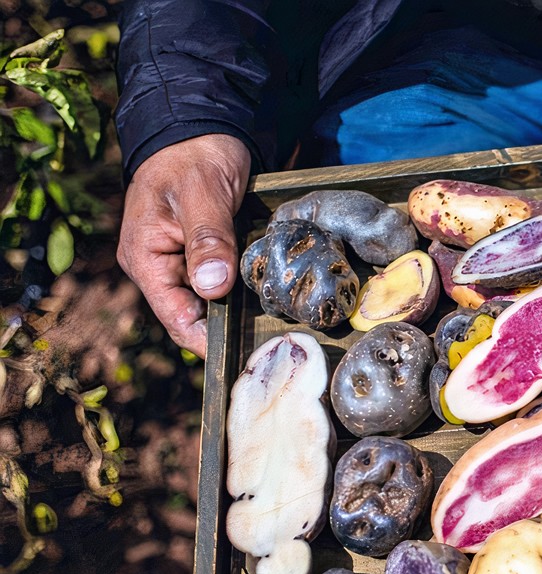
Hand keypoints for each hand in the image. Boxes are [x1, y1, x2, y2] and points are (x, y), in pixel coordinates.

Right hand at [117, 134, 250, 357]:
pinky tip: (268, 304)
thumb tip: (212, 287)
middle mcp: (160, 268)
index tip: (243, 356)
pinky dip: (241, 294)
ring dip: (237, 315)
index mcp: (145, 259)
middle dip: (227, 333)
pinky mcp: (204, 255)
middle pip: (193, 317)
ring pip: (210, 304)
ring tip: (275, 331)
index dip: (206, 341)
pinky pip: (221, 285)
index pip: (175, 318)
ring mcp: (182, 264)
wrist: (203, 129)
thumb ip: (208, 239)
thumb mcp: (202, 194)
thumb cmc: (193, 156)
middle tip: (270, 346)